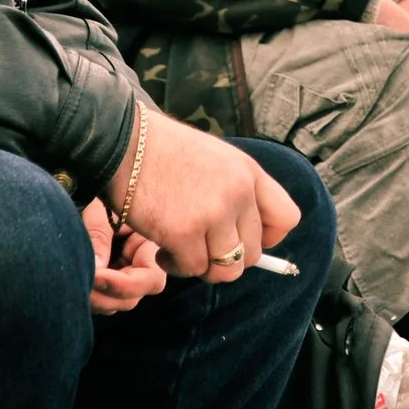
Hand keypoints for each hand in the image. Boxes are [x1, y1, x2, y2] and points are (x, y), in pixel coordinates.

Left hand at [82, 199, 166, 314]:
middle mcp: (141, 264)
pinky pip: (102, 295)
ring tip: (73, 282)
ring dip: (96, 299)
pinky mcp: (107, 276)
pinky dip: (90, 294)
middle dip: (105, 297)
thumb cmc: (105, 188)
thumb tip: (95, 271)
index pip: (149, 280)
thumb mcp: (101, 210)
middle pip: (132, 298)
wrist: (95, 181)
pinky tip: (74, 281)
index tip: (95, 276)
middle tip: (80, 286)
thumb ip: (99, 239)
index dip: (123, 285)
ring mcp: (124, 273)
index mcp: (152, 246)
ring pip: (115, 302)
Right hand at [110, 105, 302, 281]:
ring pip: (227, 269)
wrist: (121, 139)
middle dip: (226, 258)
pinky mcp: (184, 232)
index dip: (268, 238)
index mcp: (249, 172)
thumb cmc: (161, 152)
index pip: (287, 218)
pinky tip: (161, 248)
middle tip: (199, 247)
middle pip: (253, 253)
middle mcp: (238, 192)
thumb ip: (235, 192)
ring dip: (202, 266)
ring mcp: (213, 213)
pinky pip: (192, 269)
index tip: (242, 238)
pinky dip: (175, 265)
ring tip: (181, 250)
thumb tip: (244, 243)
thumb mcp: (215, 159)